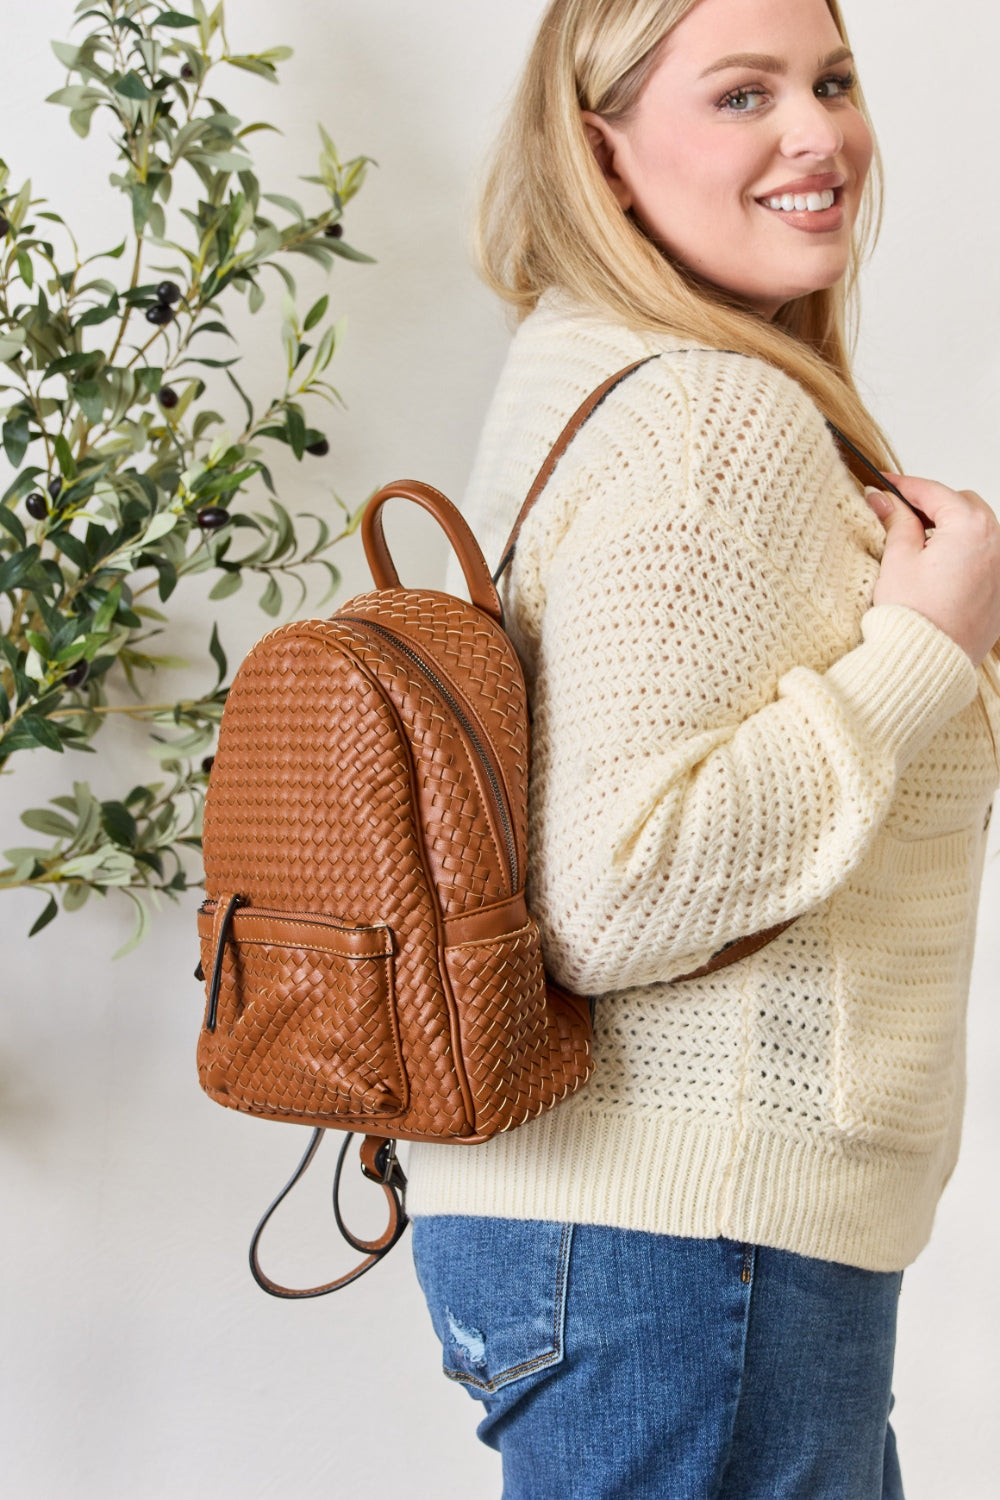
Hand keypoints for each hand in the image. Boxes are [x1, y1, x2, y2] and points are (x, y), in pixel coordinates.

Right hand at [866, 475, 999, 667]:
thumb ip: (895, 522)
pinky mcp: (999, 592)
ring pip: (978, 531)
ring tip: (918, 542)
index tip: (882, 483)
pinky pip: (985, 558)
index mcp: (970, 528)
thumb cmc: (914, 617)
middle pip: (964, 506)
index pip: (934, 492)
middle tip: (899, 514)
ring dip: (951, 529)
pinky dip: (964, 553)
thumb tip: (884, 499)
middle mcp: (996, 543)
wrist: (927, 663)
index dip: (904, 485)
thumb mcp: (897, 560)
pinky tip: (937, 566)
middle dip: (933, 506)